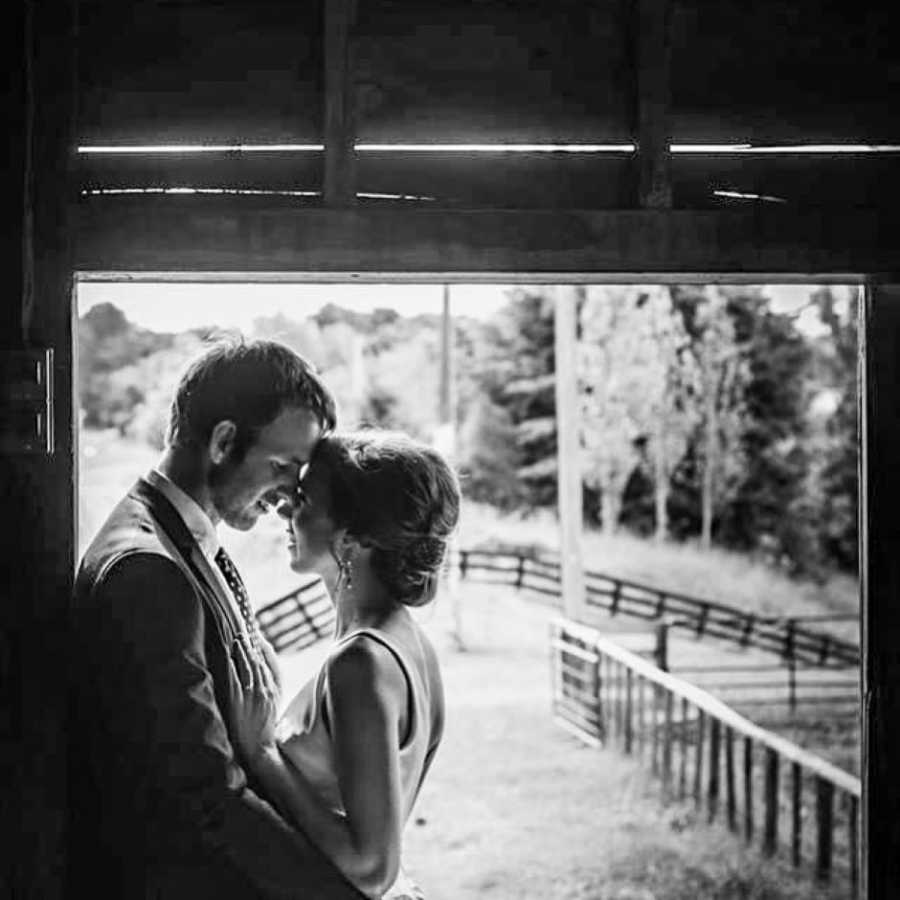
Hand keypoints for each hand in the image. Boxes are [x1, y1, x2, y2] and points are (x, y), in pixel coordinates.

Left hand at [227, 636, 279, 761]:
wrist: (257, 750)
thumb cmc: (262, 729)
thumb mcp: (271, 706)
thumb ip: (269, 687)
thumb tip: (261, 667)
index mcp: (273, 690)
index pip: (268, 663)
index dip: (262, 648)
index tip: (256, 635)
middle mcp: (264, 689)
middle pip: (257, 661)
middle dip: (251, 644)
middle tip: (244, 628)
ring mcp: (251, 694)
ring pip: (248, 666)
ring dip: (242, 650)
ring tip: (237, 636)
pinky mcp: (238, 700)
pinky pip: (235, 676)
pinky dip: (233, 662)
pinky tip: (229, 652)